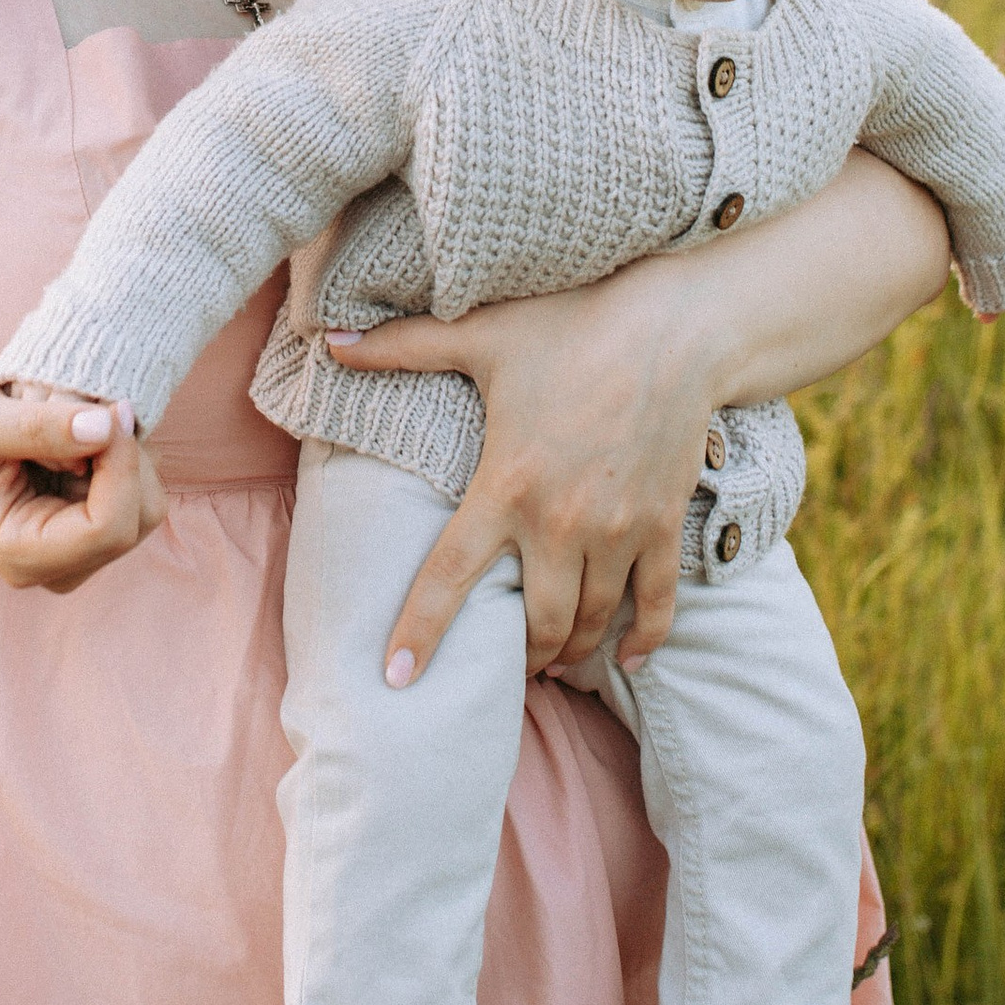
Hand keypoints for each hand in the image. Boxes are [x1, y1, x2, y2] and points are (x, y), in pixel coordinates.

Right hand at [0, 373, 161, 594]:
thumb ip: (36, 426)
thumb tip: (107, 427)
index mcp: (20, 554)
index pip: (109, 529)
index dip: (121, 465)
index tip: (106, 410)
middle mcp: (55, 564)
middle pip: (139, 518)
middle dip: (127, 457)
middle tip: (88, 409)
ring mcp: (76, 546)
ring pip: (148, 502)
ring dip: (126, 451)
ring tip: (73, 420)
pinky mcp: (90, 520)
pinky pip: (140, 486)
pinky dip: (123, 450)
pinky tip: (80, 432)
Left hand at [329, 280, 715, 680]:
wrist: (674, 328)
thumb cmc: (571, 325)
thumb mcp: (482, 334)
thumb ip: (403, 346)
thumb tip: (330, 341)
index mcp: (506, 485)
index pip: (450, 576)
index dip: (420, 631)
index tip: (395, 679)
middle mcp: (561, 521)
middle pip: (536, 622)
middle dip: (517, 656)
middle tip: (503, 667)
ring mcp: (619, 530)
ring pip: (592, 622)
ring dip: (570, 653)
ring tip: (552, 663)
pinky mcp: (664, 526)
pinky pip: (656, 604)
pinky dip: (642, 639)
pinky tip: (625, 657)